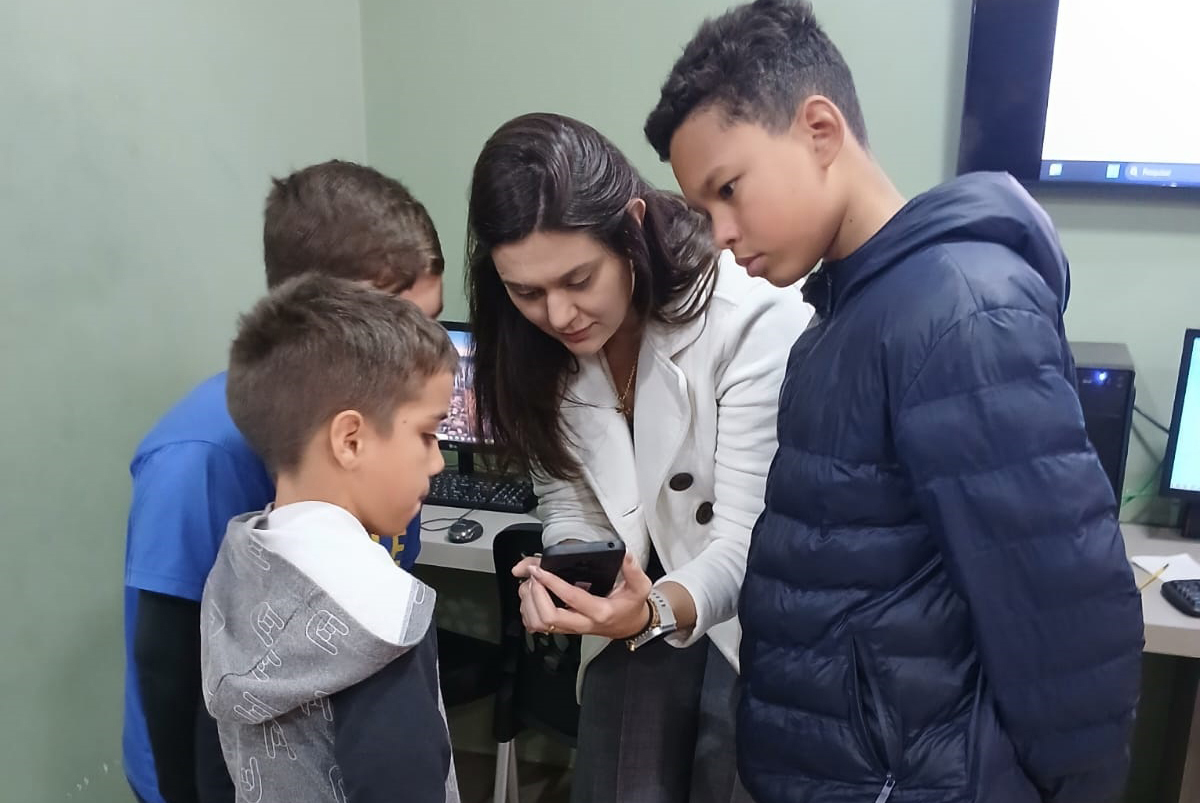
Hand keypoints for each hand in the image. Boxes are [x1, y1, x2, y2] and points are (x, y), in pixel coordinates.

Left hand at [512, 552, 653, 639]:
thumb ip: (633, 570)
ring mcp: (570, 629)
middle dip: (535, 595)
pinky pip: (537, 626)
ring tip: (531, 583)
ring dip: (528, 603)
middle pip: (548, 618)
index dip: (551, 582)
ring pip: (539, 624)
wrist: (629, 625)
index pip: (571, 598)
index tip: (539, 569)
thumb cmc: (631, 606)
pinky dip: (528, 610)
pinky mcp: (562, 630)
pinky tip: (532, 596)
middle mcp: (582, 623)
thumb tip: (624, 554)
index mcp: (599, 611)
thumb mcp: (639, 587)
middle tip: (533, 576)